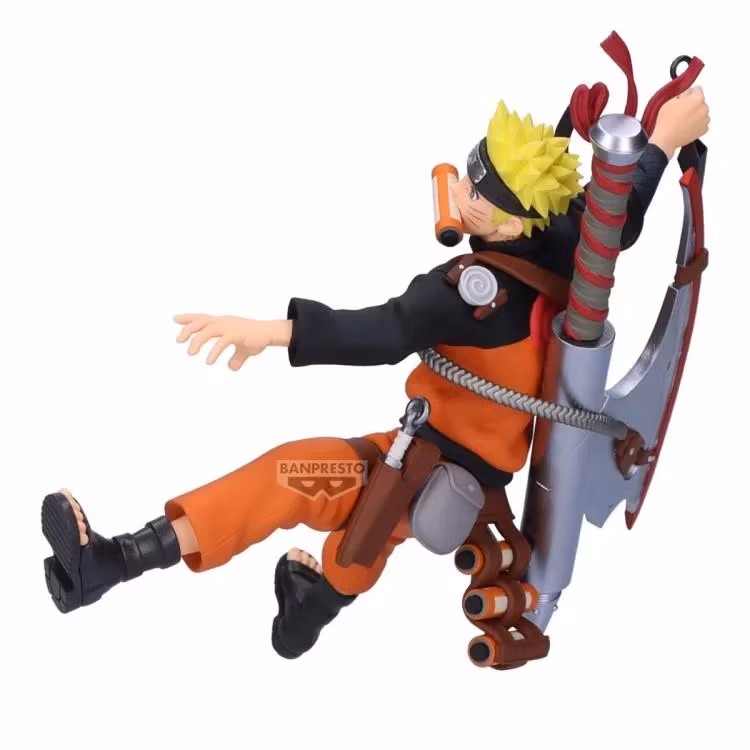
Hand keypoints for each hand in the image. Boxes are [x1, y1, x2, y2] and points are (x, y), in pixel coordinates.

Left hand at [174, 314, 291, 369]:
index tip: (175, 319)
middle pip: (201, 322)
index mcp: (224, 322)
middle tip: (178, 340)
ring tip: (190, 353)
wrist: (270, 333)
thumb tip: (232, 367)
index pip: (203, 317)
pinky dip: (213, 352)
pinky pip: (221, 343)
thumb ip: (236, 358)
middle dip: (188, 330)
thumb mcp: (244, 349)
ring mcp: (229, 327)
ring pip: (207, 331)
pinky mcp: (235, 335)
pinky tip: (209, 361)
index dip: (189, 318)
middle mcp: (224, 322)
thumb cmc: (257, 339)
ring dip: (197, 341)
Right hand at [650, 87, 709, 159]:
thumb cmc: (666, 122)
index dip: (689, 93)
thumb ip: (682, 95)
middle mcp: (704, 108)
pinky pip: (702, 123)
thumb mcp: (670, 101)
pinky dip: (697, 124)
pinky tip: (687, 126)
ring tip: (683, 120)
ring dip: (696, 114)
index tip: (684, 98)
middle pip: (700, 102)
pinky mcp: (704, 129)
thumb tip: (686, 94)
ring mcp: (705, 119)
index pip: (697, 89)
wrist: (665, 139)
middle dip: (692, 105)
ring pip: (702, 113)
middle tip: (681, 111)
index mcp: (697, 99)